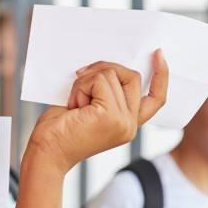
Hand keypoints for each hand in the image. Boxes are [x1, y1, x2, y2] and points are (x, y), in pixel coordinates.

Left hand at [25, 50, 168, 174]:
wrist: (45, 153)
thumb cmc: (59, 130)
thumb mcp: (89, 107)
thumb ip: (107, 92)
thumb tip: (110, 65)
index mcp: (127, 124)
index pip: (156, 99)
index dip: (161, 75)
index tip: (158, 54)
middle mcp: (130, 125)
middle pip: (132, 77)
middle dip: (105, 69)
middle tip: (80, 76)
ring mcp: (123, 121)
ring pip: (112, 75)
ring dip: (85, 81)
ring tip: (74, 103)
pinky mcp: (110, 116)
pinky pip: (99, 80)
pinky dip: (81, 86)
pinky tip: (72, 105)